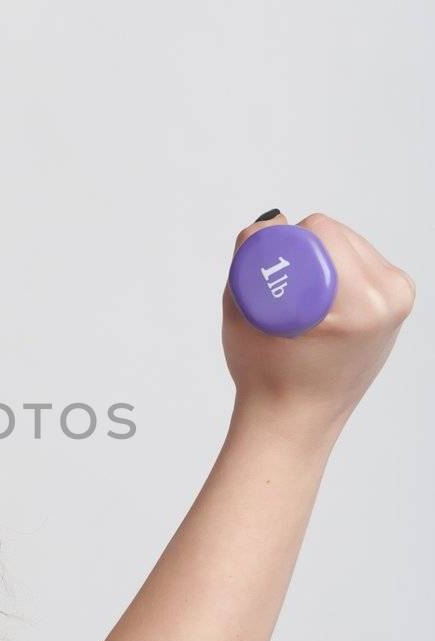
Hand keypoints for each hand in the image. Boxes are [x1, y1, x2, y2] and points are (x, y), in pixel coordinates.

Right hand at [222, 212, 414, 441]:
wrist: (294, 419)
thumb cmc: (266, 375)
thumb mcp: (243, 310)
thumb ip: (252, 255)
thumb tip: (273, 220)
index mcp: (362, 300)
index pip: (320, 232)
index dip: (283, 245)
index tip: (267, 280)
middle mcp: (390, 298)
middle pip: (335, 235)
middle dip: (301, 252)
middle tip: (281, 296)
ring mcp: (397, 302)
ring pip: (346, 245)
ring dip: (317, 261)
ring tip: (299, 304)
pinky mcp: (395, 305)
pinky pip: (358, 264)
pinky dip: (334, 272)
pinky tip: (318, 302)